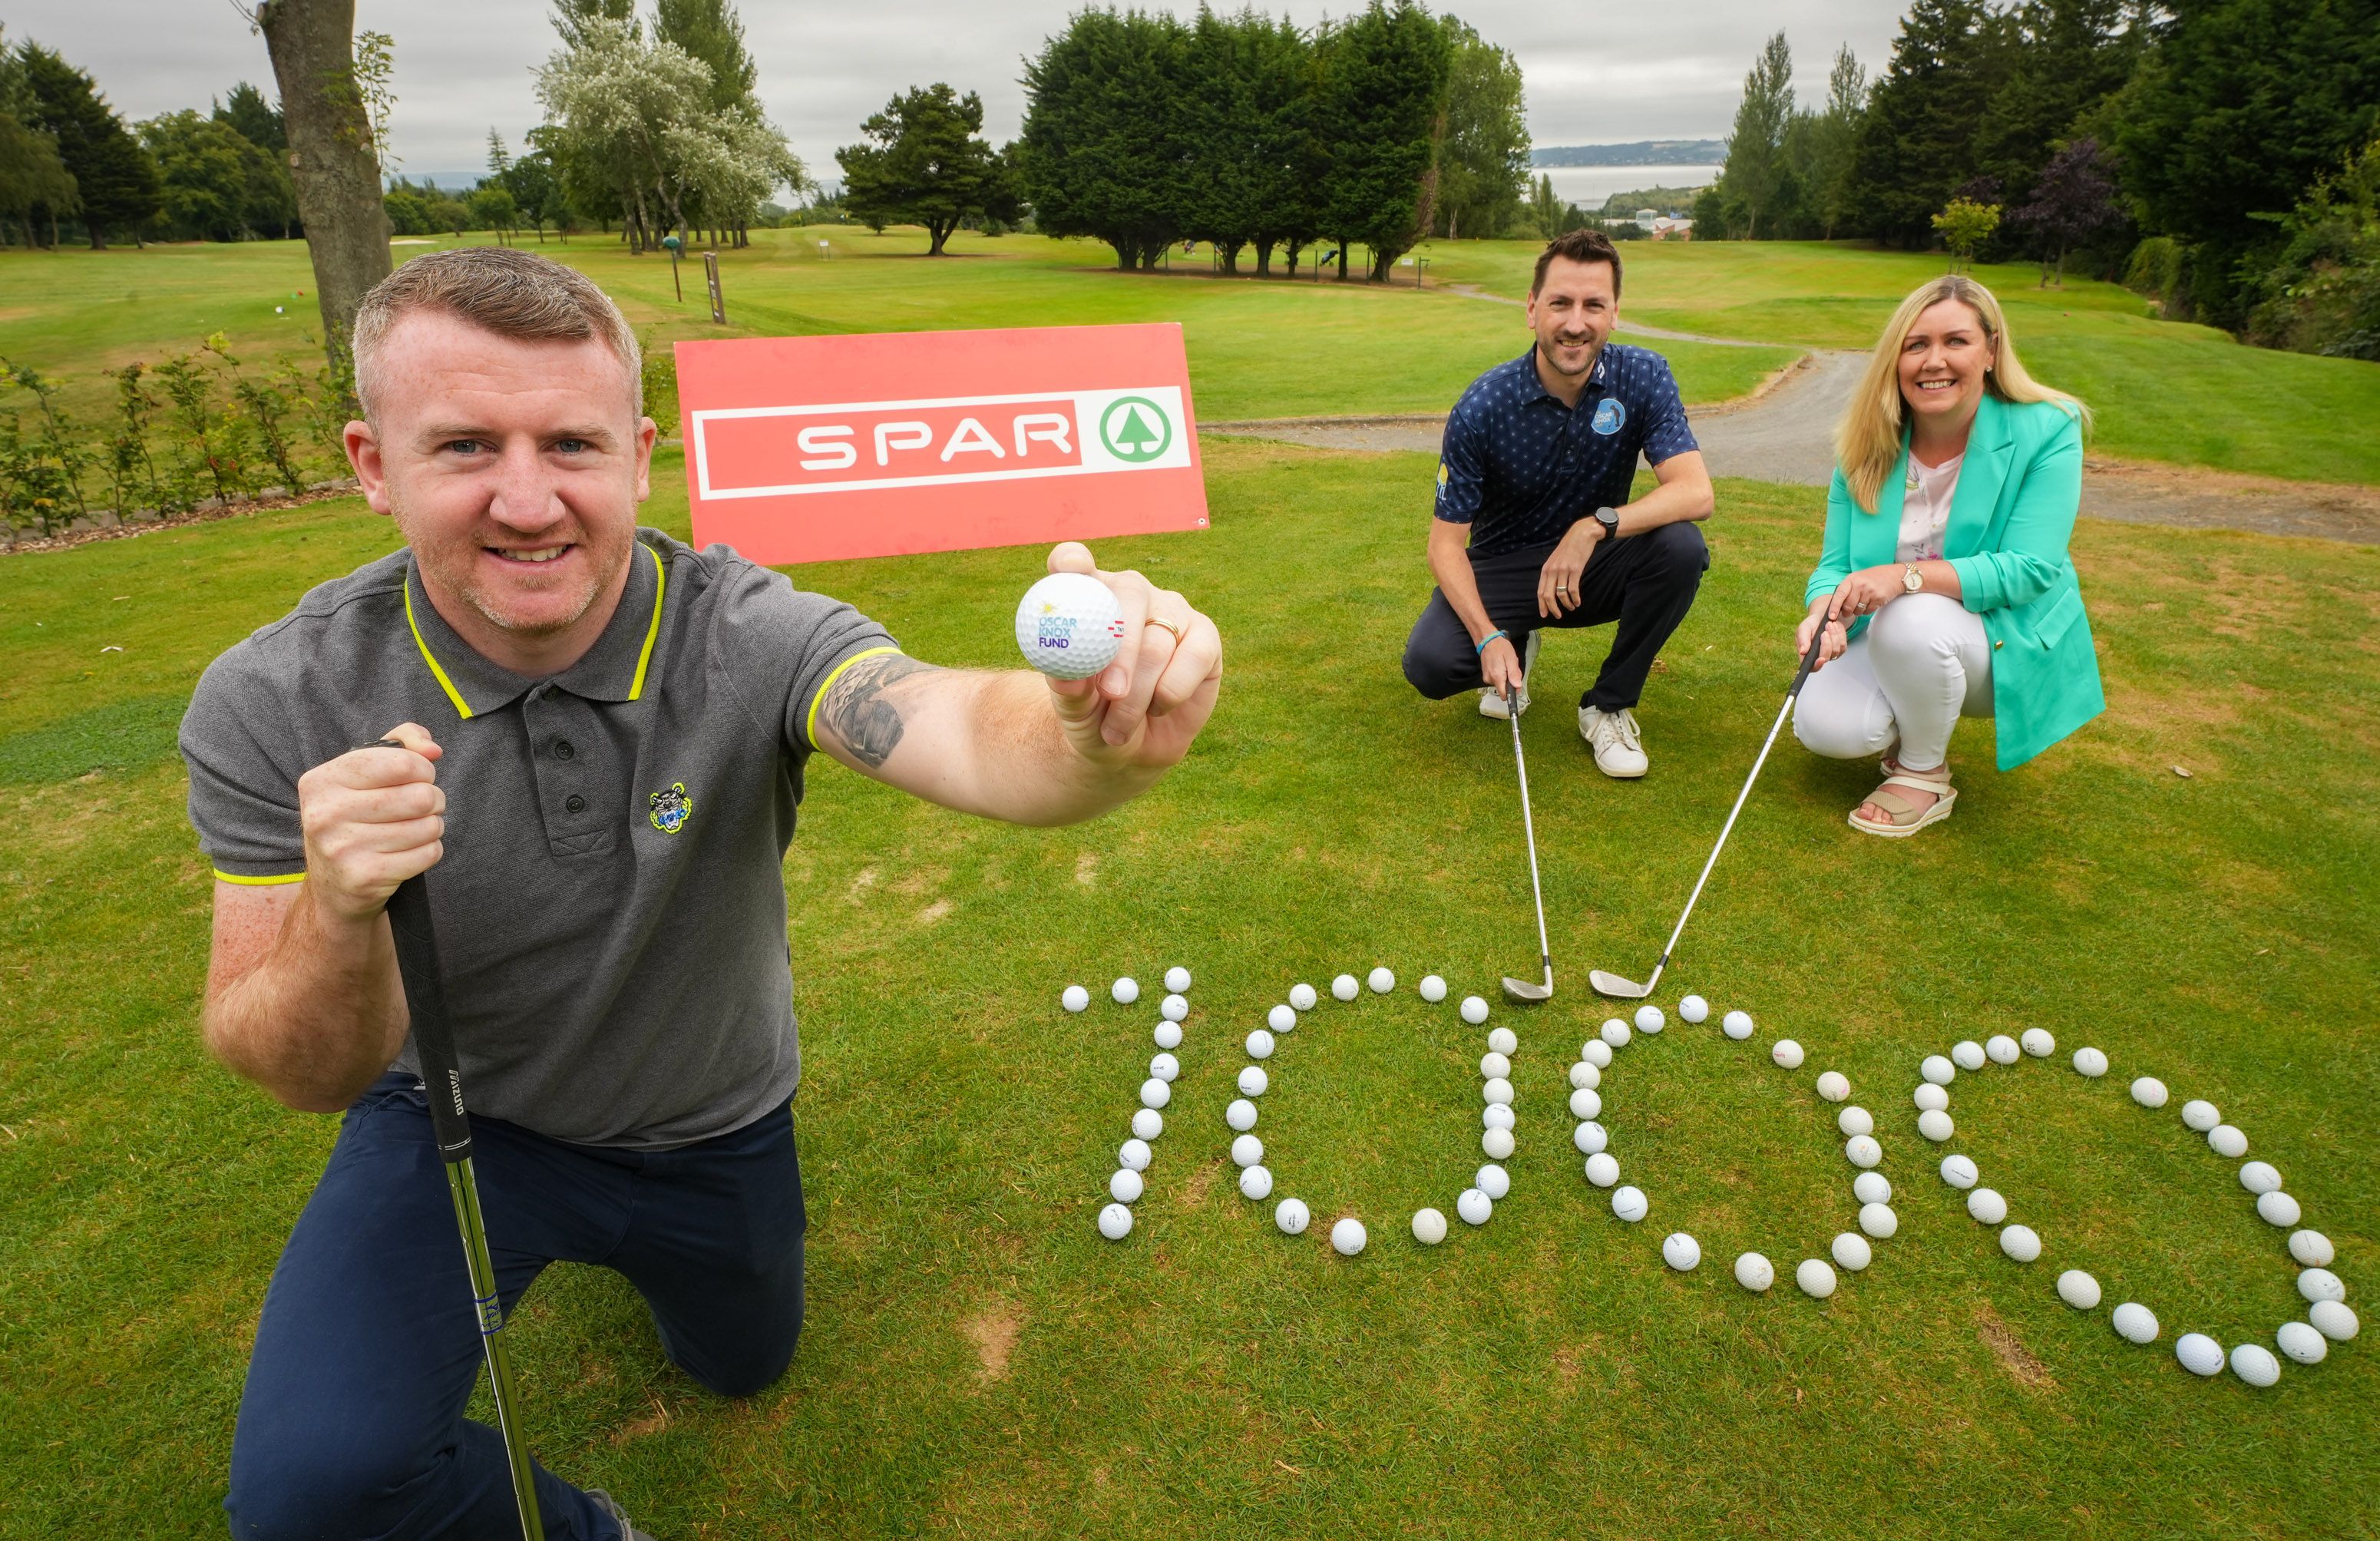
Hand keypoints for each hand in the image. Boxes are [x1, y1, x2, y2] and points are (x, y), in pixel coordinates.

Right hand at [296, 723, 444, 923]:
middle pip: (420, 796)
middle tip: (422, 806)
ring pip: (428, 826)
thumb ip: (401, 743)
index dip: (423, 769)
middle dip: (434, 799)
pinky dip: (430, 850)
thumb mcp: (364, 774)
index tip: (419, 777)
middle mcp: (325, 814)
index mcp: (321, 781)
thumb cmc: (355, 819)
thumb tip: (432, 749)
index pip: (400, 763)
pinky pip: (428, 854)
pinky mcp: (365, 877)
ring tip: (416, 828)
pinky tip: (411, 851)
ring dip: (433, 826)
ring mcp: (342, 848)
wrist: (334, 887)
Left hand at [1042, 542, 1221, 768]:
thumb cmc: (1091, 716)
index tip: (1067, 570)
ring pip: (1158, 643)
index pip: (1074, 562)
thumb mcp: (1071, 707)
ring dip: (1138, 696)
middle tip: (1112, 691)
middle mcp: (1130, 593)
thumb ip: (1068, 688)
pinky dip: (1171, 693)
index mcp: (1086, 597)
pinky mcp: (1205, 635)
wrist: (1129, 746)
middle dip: (1120, 647)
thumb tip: (1067, 676)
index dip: (1071, 561)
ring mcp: (1171, 610)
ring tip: (1116, 729)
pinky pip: (1194, 658)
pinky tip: (1157, 708)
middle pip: (1129, 595)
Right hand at [1479, 633, 1522, 697]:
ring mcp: (1487, 678)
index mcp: (1497, 677)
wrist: (1488, 641)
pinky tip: (1501, 665)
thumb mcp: (1511, 659)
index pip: (1505, 695)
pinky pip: (1496, 680)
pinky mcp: (1486, 676)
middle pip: (1504, 689)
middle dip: (1510, 682)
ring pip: (1501, 684)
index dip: (1512, 692)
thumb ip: (1514, 674)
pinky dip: (1501, 675)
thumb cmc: (1500, 648)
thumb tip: (1517, 687)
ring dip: (1506, 677)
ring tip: (1505, 665)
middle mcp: (1490, 680)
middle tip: (1511, 668)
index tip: (1515, 684)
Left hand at [1536, 522, 1601, 617]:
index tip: (1545, 615)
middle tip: (1558, 616)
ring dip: (1566, 604)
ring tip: (1572, 608)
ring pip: (1561, 594)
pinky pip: (1573, 589)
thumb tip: (1550, 589)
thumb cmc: (1569, 547)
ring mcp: (1563, 570)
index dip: (1542, 605)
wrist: (1581, 534)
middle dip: (1552, 609)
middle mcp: (1552, 570)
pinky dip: (1575, 599)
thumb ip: (1552, 572)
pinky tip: (1578, 602)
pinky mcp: (1575, 570)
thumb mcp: (1555, 559)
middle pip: (1548, 595)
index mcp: (1546, 569)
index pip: (1540, 591)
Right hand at [1795, 600, 1848, 670]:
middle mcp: (1819, 657)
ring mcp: (1831, 654)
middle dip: (1826, 644)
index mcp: (1808, 655)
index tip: (1821, 659)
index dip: (1817, 665)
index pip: (1812, 667)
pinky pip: (1843, 644)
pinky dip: (1839, 634)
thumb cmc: (1810, 625)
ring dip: (1833, 635)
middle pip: (1826, 658)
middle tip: (1824, 632)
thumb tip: (1803, 651)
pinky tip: (1834, 628)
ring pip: (1836, 650)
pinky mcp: (1840, 649)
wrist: (1822, 618)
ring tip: (1828, 625)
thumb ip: (1802, 640)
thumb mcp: (1803, 629)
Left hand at [1828, 565, 1903, 621]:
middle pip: (1848, 606)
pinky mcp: (1878, 598)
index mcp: (1852, 578)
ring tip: (1863, 603)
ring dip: (1859, 611)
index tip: (1831, 616)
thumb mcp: (1858, 578)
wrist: (1895, 575)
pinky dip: (1868, 610)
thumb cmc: (1875, 577)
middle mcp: (1860, 584)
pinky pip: (1868, 611)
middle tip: (1848, 612)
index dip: (1834, 607)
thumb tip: (1836, 605)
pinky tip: (1871, 603)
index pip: (1839, 595)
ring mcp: (1870, 591)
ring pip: (1858, 610)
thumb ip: (1848, 589)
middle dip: (1847, 612)